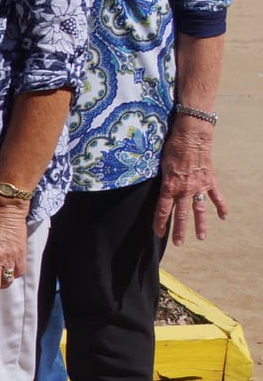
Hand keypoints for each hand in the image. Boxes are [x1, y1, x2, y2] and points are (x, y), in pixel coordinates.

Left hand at [156, 116, 225, 243]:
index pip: (162, 210)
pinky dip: (221, 207)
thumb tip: (158, 189)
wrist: (191, 136)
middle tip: (178, 243)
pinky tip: (223, 217)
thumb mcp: (159, 165)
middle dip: (178, 230)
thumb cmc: (171, 147)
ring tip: (201, 238)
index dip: (159, 223)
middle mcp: (184, 189)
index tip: (158, 233)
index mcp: (169, 186)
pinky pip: (216, 197)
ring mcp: (199, 186)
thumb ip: (161, 180)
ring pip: (199, 210)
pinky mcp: (210, 180)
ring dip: (200, 225)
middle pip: (180, 214)